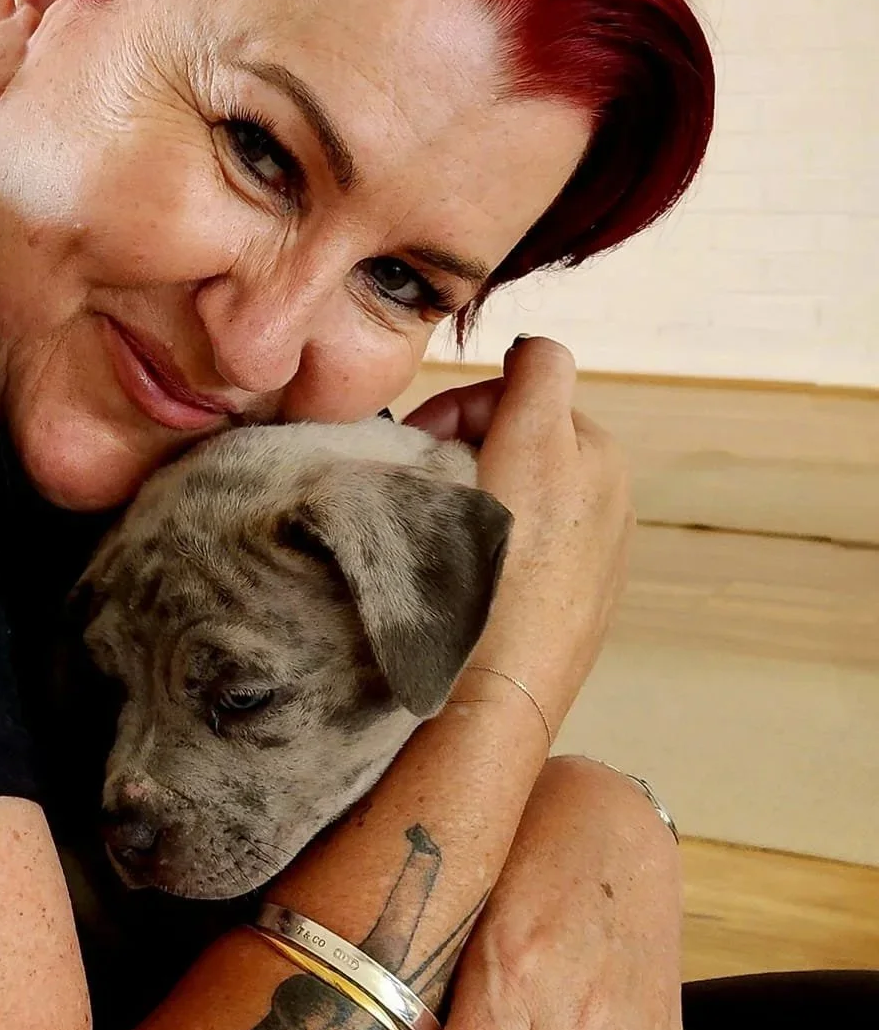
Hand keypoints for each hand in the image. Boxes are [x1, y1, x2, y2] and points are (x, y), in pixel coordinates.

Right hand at [403, 337, 632, 730]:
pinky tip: (471, 571)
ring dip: (480, 493)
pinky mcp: (575, 606)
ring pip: (521, 492)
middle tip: (421, 482)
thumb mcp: (529, 438)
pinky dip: (495, 542)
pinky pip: (526, 547)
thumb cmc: (510, 557)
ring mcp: (595, 555)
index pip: (524, 384)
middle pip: (523, 439)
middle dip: (470, 447)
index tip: (420, 438)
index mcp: (597, 450)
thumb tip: (533, 348)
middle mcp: (609, 496)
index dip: (463, 404)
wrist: (504, 682)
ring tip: (441, 527)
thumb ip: (537, 373)